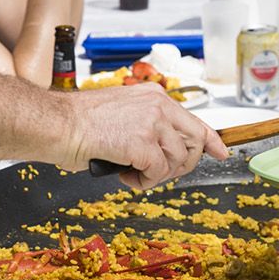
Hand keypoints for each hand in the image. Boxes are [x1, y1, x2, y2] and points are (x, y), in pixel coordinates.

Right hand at [56, 87, 228, 189]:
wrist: (57, 123)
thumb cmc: (79, 122)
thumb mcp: (122, 114)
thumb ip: (146, 126)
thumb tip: (161, 151)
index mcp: (154, 97)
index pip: (195, 120)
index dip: (211, 141)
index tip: (221, 153)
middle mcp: (158, 106)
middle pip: (193, 143)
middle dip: (182, 165)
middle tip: (159, 174)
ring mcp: (152, 123)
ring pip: (176, 161)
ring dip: (156, 175)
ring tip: (132, 172)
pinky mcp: (142, 144)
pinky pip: (157, 173)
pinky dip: (143, 182)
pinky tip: (126, 175)